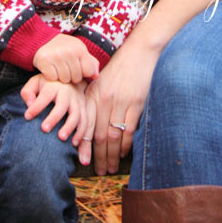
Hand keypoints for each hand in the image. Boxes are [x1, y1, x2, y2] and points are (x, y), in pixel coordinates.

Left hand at [20, 73, 88, 144]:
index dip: (37, 106)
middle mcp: (67, 92)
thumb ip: (28, 92)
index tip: (27, 116)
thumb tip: (29, 104)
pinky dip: (80, 132)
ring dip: (69, 127)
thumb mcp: (36, 83)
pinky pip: (85, 121)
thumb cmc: (48, 84)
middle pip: (62, 105)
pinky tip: (73, 143)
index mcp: (53, 85)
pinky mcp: (84, 109)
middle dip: (54, 118)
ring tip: (61, 138)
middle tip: (44, 129)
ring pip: (76, 114)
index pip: (45, 95)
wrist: (70, 77)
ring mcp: (77, 101)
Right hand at [33, 34, 98, 83]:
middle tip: (66, 68)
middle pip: (76, 78)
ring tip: (59, 68)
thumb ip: (91, 63)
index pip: (88, 72)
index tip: (78, 67)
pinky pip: (53, 78)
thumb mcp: (80, 51)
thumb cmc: (66, 48)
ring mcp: (56, 56)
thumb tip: (96, 76)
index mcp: (80, 49)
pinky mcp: (44, 61)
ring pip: (65, 80)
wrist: (45, 40)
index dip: (83, 72)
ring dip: (62, 77)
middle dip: (72, 76)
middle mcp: (69, 52)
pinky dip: (52, 76)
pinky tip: (52, 68)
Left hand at [83, 41, 159, 175]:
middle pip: (99, 135)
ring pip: (114, 136)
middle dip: (99, 156)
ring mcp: (120, 102)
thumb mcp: (100, 80)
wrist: (138, 51)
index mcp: (93, 94)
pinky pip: (129, 129)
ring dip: (113, 155)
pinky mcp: (136, 103)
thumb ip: (93, 99)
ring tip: (112, 168)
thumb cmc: (119, 66)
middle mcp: (104, 99)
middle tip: (100, 171)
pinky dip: (127, 144)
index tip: (83, 161)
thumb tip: (87, 123)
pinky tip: (125, 153)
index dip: (84, 145)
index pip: (86, 125)